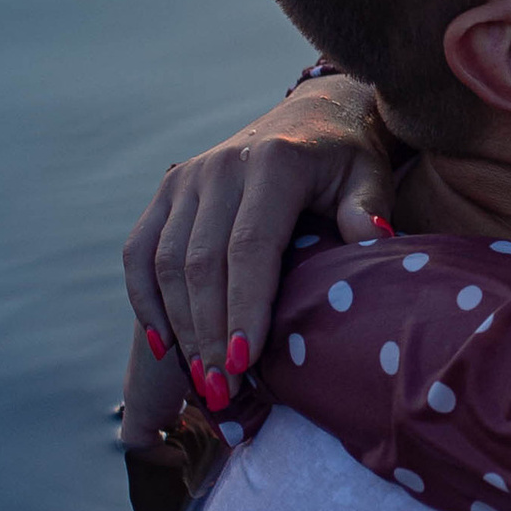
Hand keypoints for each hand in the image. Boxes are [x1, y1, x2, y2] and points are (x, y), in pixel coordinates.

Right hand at [123, 76, 396, 393]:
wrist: (311, 118)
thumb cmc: (347, 160)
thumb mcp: (370, 177)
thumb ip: (367, 208)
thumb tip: (371, 238)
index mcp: (273, 163)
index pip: (249, 247)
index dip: (244, 307)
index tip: (245, 362)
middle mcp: (220, 167)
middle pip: (201, 264)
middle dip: (209, 334)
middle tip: (222, 392)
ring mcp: (186, 177)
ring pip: (165, 264)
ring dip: (180, 329)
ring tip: (201, 383)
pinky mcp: (166, 191)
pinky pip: (140, 253)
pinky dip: (145, 301)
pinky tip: (164, 347)